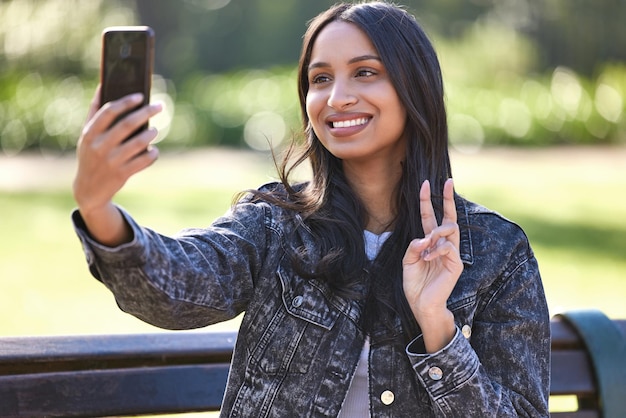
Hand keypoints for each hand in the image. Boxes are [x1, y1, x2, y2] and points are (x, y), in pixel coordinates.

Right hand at [72, 86, 161, 244]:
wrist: (89, 190)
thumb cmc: (91, 155)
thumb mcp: (87, 135)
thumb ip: (94, 112)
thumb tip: (103, 85)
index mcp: (90, 134)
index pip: (109, 112)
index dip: (126, 102)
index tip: (140, 96)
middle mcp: (100, 146)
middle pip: (128, 125)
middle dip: (146, 113)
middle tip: (159, 106)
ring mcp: (112, 161)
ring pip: (139, 143)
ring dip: (151, 134)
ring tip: (155, 130)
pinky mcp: (123, 174)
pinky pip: (144, 161)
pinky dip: (152, 154)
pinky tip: (153, 150)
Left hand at [402, 178, 462, 350]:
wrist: (421, 304)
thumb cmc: (415, 284)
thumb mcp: (408, 261)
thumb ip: (414, 246)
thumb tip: (425, 237)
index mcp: (430, 242)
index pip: (430, 217)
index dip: (428, 201)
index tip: (425, 183)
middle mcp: (442, 245)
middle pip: (448, 217)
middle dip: (447, 198)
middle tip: (447, 182)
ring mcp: (451, 254)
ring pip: (450, 229)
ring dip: (437, 230)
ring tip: (428, 240)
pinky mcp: (456, 264)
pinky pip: (448, 248)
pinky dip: (436, 250)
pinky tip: (428, 258)